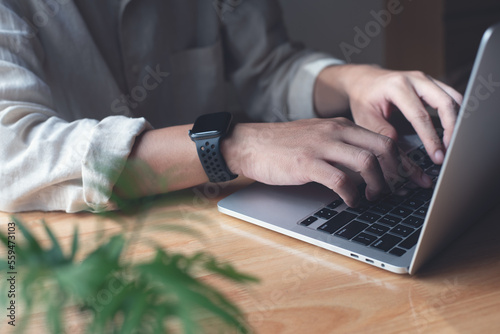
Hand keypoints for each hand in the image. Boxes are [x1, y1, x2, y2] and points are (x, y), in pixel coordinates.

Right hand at [222, 118, 431, 206]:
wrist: (249, 144)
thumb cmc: (282, 145)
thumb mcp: (317, 138)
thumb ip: (340, 146)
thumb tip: (366, 168)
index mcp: (340, 125)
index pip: (383, 138)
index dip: (403, 161)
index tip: (413, 178)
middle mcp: (335, 131)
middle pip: (383, 147)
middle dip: (397, 173)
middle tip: (396, 191)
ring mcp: (321, 146)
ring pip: (367, 161)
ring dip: (377, 184)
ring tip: (372, 198)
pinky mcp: (307, 163)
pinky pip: (341, 180)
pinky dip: (352, 194)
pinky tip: (350, 202)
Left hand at [315, 65, 462, 163]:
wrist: (363, 79)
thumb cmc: (363, 98)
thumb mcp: (365, 117)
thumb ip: (382, 132)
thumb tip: (400, 150)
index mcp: (397, 87)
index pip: (420, 115)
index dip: (431, 138)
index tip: (437, 156)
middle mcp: (415, 79)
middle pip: (445, 103)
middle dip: (452, 129)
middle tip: (449, 151)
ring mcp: (426, 80)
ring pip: (454, 98)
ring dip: (457, 121)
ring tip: (452, 143)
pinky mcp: (431, 84)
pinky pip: (451, 97)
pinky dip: (456, 114)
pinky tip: (452, 130)